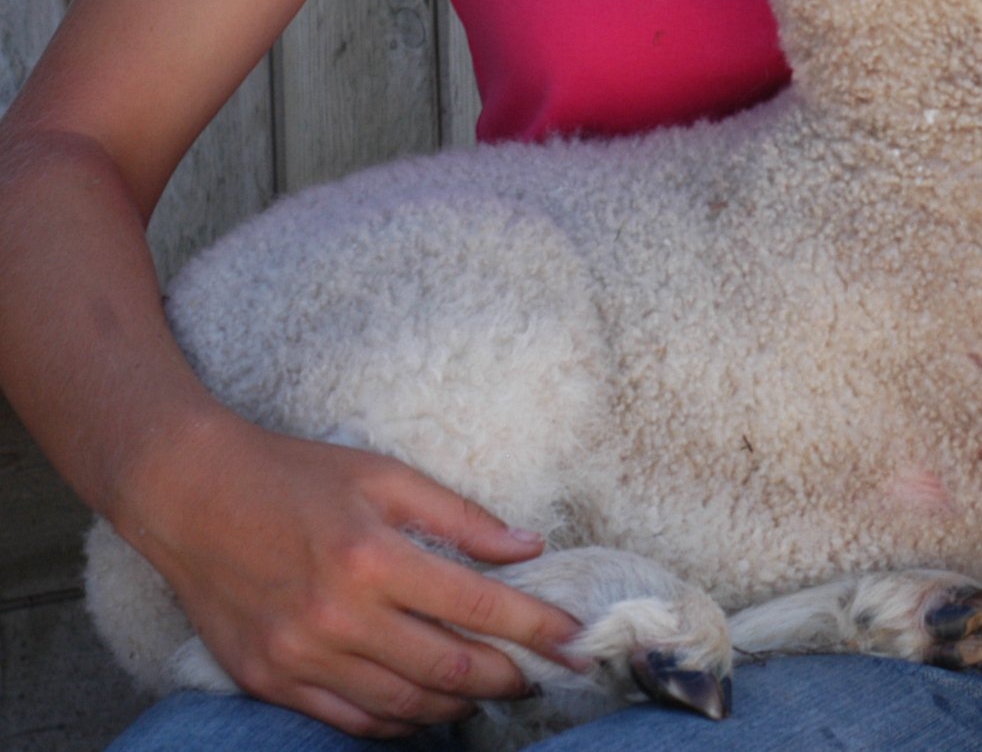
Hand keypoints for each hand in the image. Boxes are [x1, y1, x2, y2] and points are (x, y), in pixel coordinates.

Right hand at [121, 412, 582, 736]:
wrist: (189, 496)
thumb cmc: (294, 477)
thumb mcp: (385, 476)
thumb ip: (461, 517)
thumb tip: (529, 547)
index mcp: (373, 558)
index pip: (479, 607)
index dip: (537, 629)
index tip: (576, 642)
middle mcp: (337, 617)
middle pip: (449, 668)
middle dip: (510, 678)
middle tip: (544, 677)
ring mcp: (299, 657)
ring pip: (403, 704)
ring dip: (458, 706)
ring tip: (492, 693)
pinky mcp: (267, 680)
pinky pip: (348, 721)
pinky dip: (397, 722)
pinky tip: (427, 709)